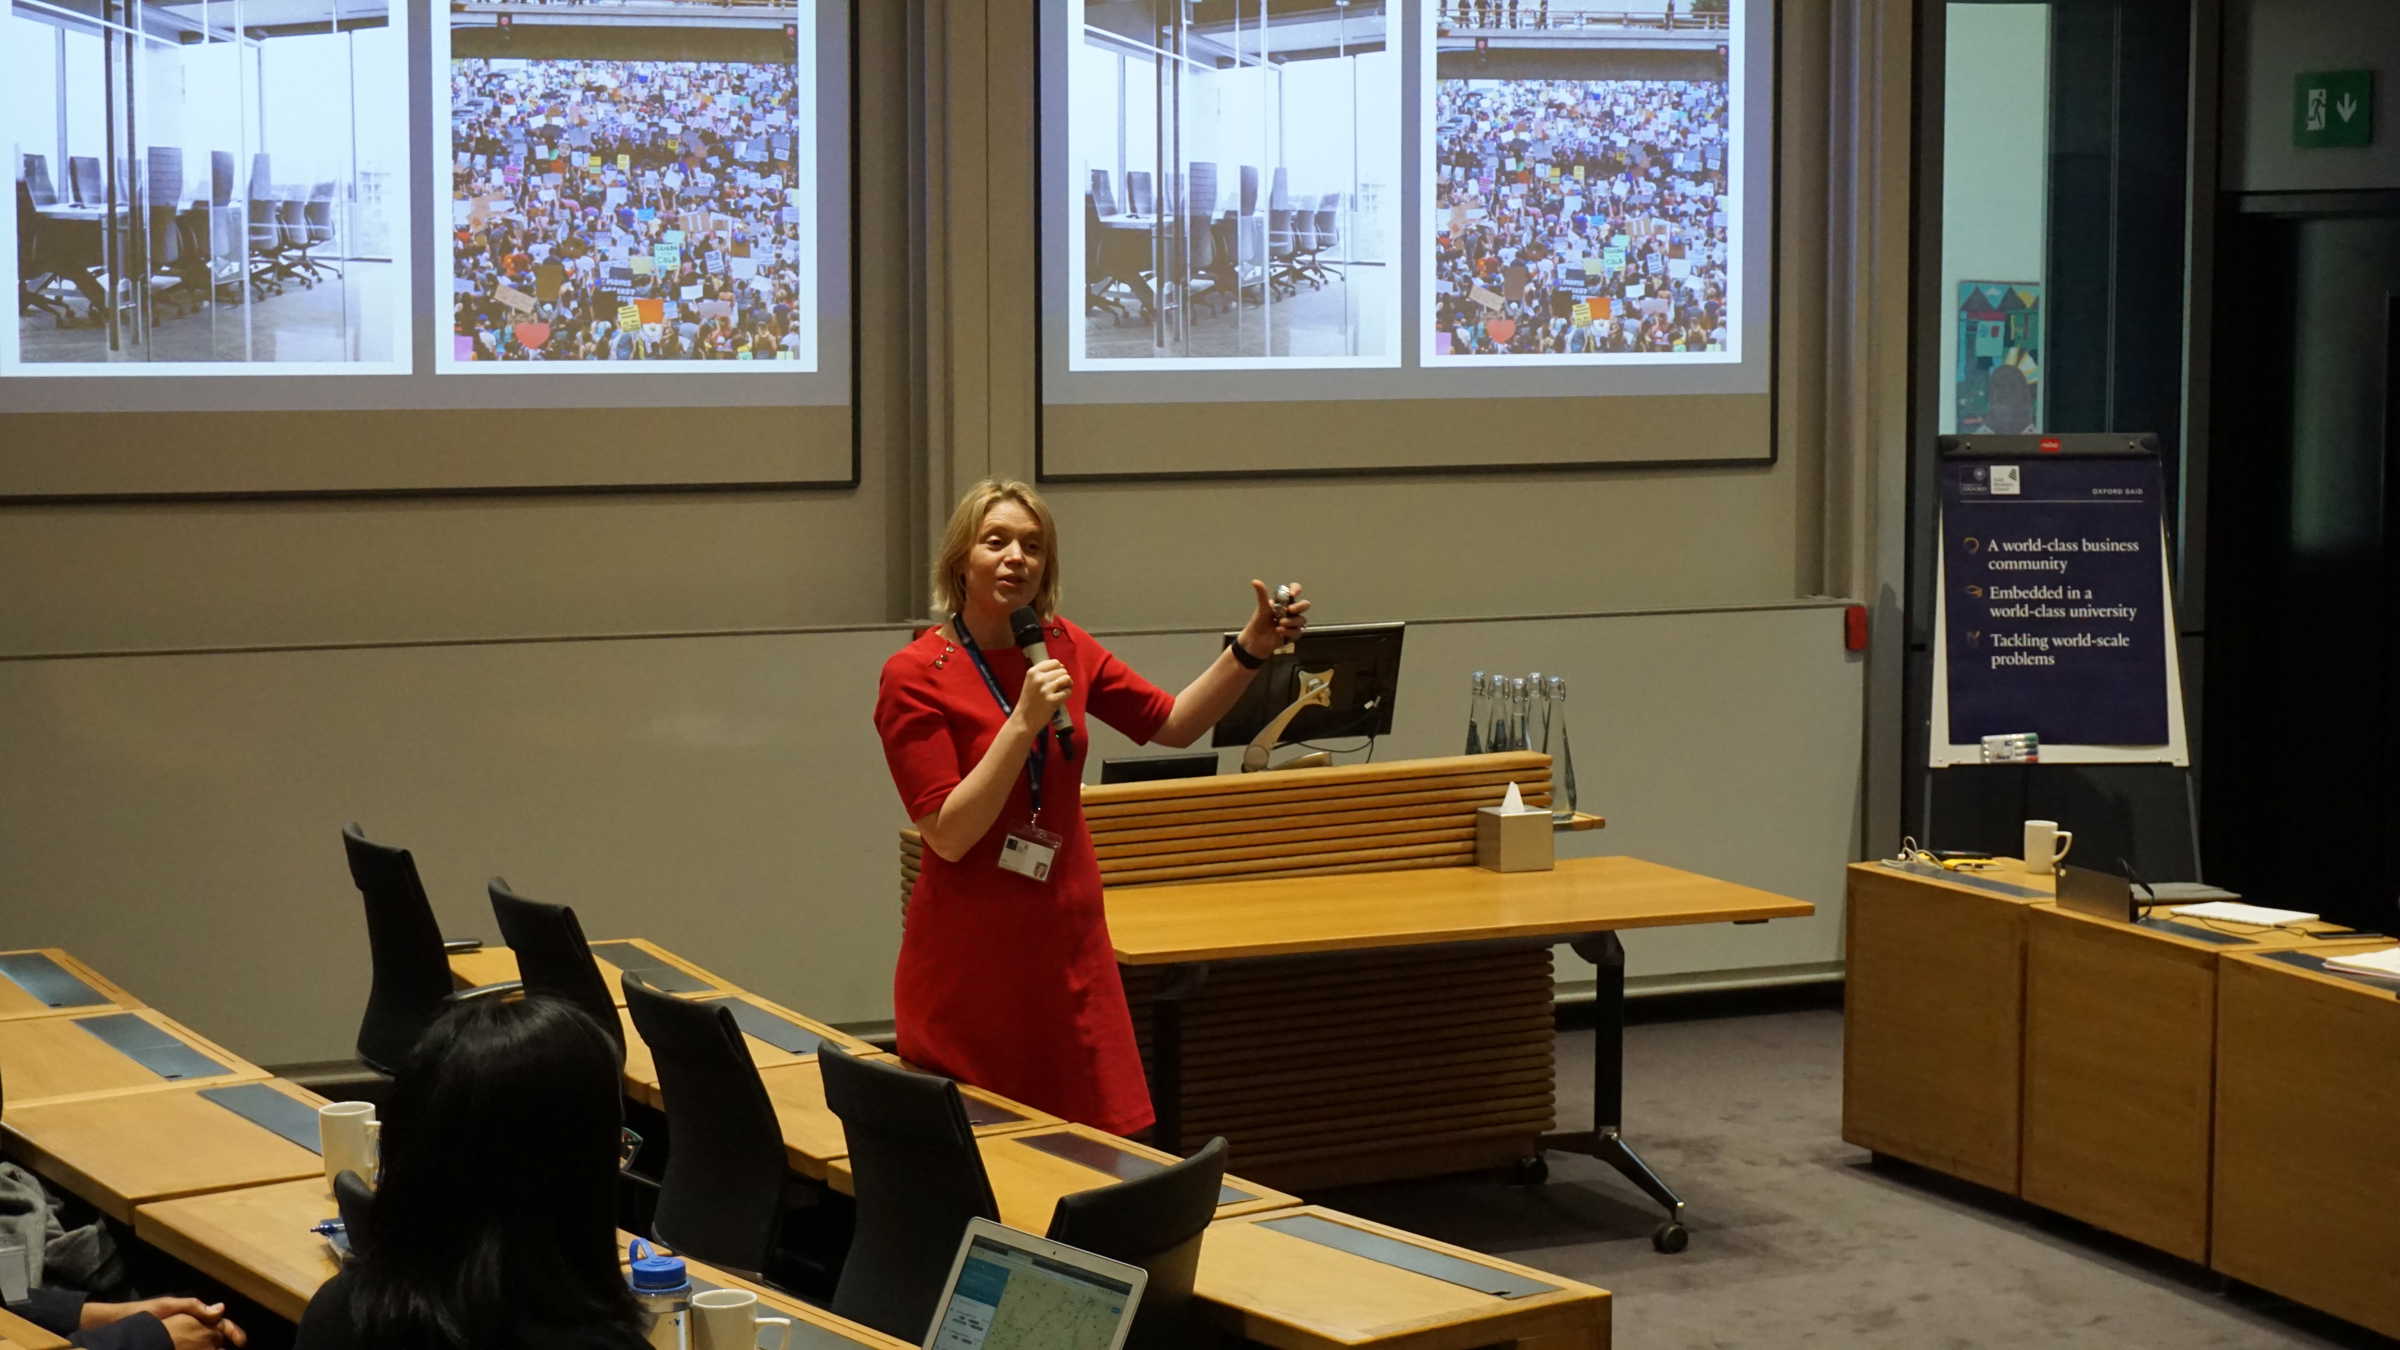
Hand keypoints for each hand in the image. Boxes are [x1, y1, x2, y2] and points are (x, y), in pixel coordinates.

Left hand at [85, 1299, 247, 1347]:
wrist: (119, 1324)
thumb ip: (194, 1307)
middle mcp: (190, 1325)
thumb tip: (221, 1308)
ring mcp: (181, 1337)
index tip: (241, 1343)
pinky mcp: (173, 1345)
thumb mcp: (170, 1306)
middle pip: (216, 1334)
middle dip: (228, 1343)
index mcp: (194, 1314)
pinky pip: (190, 1349)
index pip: (220, 1322)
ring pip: (205, 1344)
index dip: (233, 1331)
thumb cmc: (146, 1313)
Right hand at [1015, 658, 1071, 729]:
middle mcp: (1039, 678)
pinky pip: (1068, 691)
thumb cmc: (1029, 701)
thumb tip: (1061, 667)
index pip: (1054, 662)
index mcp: (1033, 672)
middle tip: (1060, 687)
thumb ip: (1043, 673)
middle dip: (1064, 678)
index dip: (1059, 669)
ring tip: (1062, 691)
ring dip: (1067, 685)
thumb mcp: (1031, 682)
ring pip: (1067, 679)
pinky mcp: (1052, 700)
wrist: (1024, 720)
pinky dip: (1067, 694)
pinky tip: (1061, 698)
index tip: (1057, 677)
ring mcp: (1045, 689)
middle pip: (1062, 670)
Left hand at [1238, 579, 1310, 658]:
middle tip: (1289, 609)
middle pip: (1304, 604)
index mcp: (1284, 602)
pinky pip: (1298, 631)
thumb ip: (1262, 594)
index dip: (1296, 589)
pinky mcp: (1294, 634)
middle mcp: (1291, 611)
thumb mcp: (1262, 608)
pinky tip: (1279, 631)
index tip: (1292, 593)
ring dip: (1291, 621)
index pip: (1295, 590)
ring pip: (1302, 619)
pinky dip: (1289, 631)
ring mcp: (1293, 622)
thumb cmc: (1259, 623)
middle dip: (1299, 606)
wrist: (1256, 641)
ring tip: (1280, 623)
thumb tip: (1255, 581)